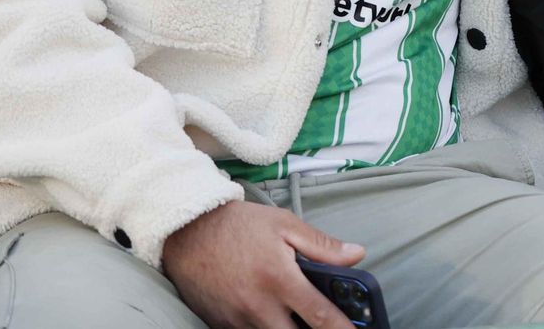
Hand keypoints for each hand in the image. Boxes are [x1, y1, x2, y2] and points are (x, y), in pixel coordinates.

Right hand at [163, 201, 365, 328]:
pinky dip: (264, 327)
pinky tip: (270, 314)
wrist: (187, 231)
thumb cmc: (238, 225)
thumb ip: (322, 245)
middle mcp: (259, 306)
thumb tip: (356, 254)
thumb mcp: (284, 224)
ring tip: (293, 312)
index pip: (321, 317)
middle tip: (322, 321)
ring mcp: (238, 320)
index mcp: (280, 279)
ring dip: (287, 328)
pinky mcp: (222, 325)